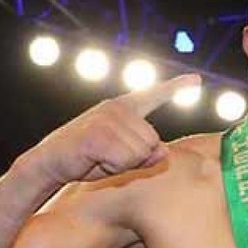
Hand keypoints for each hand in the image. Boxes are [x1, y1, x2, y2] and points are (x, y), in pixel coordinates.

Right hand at [24, 73, 200, 184]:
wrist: (49, 162)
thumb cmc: (87, 160)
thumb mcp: (122, 158)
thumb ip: (145, 154)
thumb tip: (163, 152)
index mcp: (123, 108)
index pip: (153, 95)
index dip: (176, 87)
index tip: (197, 80)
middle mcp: (117, 108)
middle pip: (152, 142)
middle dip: (135, 158)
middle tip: (107, 157)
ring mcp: (108, 118)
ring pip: (141, 152)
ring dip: (122, 164)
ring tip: (99, 158)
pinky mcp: (99, 133)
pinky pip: (125, 159)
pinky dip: (112, 168)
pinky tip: (94, 161)